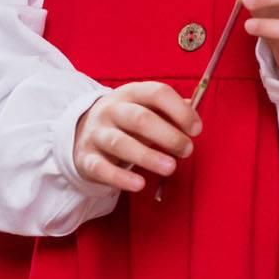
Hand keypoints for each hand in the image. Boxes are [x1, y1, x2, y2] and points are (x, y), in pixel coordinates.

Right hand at [72, 81, 202, 193]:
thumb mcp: (146, 109)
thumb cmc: (126, 122)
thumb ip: (170, 112)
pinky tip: (139, 184)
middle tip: (187, 150)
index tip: (196, 129)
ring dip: (148, 156)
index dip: (179, 110)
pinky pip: (102, 168)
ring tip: (170, 168)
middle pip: (139, 119)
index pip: (156, 94)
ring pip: (120, 143)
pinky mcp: (86, 158)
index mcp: (130, 94)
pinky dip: (121, 177)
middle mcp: (111, 110)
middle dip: (167, 135)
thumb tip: (193, 114)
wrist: (82, 132)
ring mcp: (96, 133)